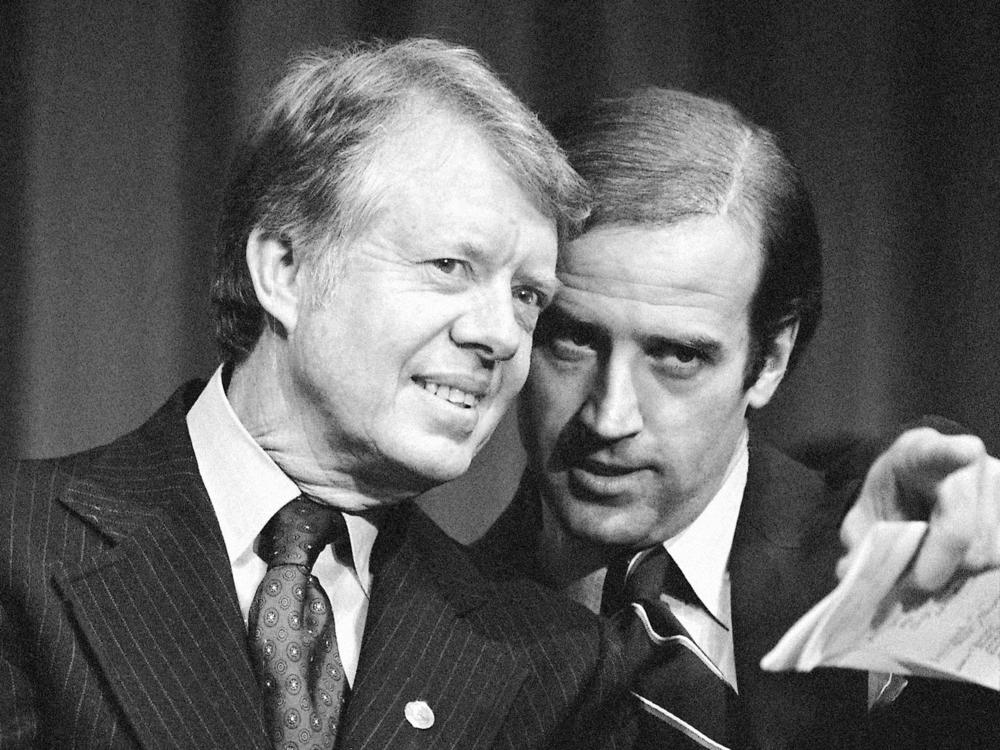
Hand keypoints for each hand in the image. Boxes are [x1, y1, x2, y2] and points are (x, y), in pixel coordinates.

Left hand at [838, 427, 999, 589]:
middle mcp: (970, 462)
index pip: (940, 451)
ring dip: (958, 573)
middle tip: (912, 583)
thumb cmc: (893, 496)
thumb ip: (859, 540)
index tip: (964, 453)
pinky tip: (956, 565)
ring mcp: (998, 482)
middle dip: (934, 566)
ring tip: (932, 568)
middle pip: (962, 530)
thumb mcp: (866, 513)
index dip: (952, 453)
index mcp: (920, 452)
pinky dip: (978, 573)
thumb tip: (851, 573)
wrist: (919, 481)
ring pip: (988, 552)